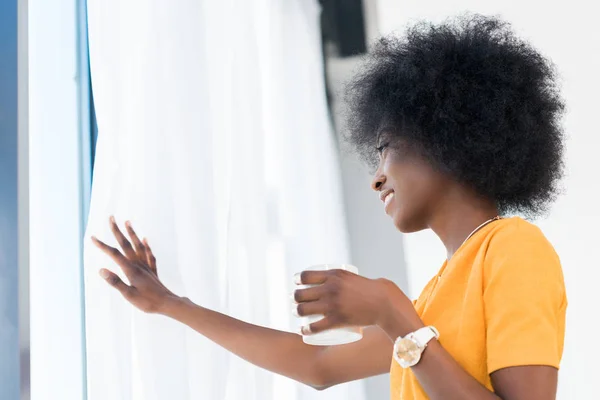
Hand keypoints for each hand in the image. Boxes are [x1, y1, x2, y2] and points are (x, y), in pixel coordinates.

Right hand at [92, 216, 178, 313]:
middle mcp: (139, 265)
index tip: (93, 237)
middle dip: (117, 231)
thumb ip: (115, 282)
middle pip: (126, 245)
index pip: (114, 254)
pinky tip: (145, 239)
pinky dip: (146, 245)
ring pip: (138, 246)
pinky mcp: (152, 271)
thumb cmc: (148, 302)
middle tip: (111, 218)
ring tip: (128, 221)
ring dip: (132, 233)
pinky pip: (149, 254)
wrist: (168, 303)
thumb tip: (101, 270)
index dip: (103, 246)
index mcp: (131, 270)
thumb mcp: (129, 295)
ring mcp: (146, 266)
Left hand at [293, 269, 423, 336]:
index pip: (305, 276)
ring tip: (298, 314)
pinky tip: (302, 330)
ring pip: (303, 310)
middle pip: (300, 294)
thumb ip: (339, 278)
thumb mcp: (351, 277)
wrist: (384, 302)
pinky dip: (305, 330)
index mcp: (333, 275)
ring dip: (297, 313)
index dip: (297, 280)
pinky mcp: (336, 320)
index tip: (296, 283)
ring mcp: (332, 304)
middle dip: (295, 299)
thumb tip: (330, 281)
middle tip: (297, 302)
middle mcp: (330, 288)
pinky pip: (314, 327)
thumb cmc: (369, 289)